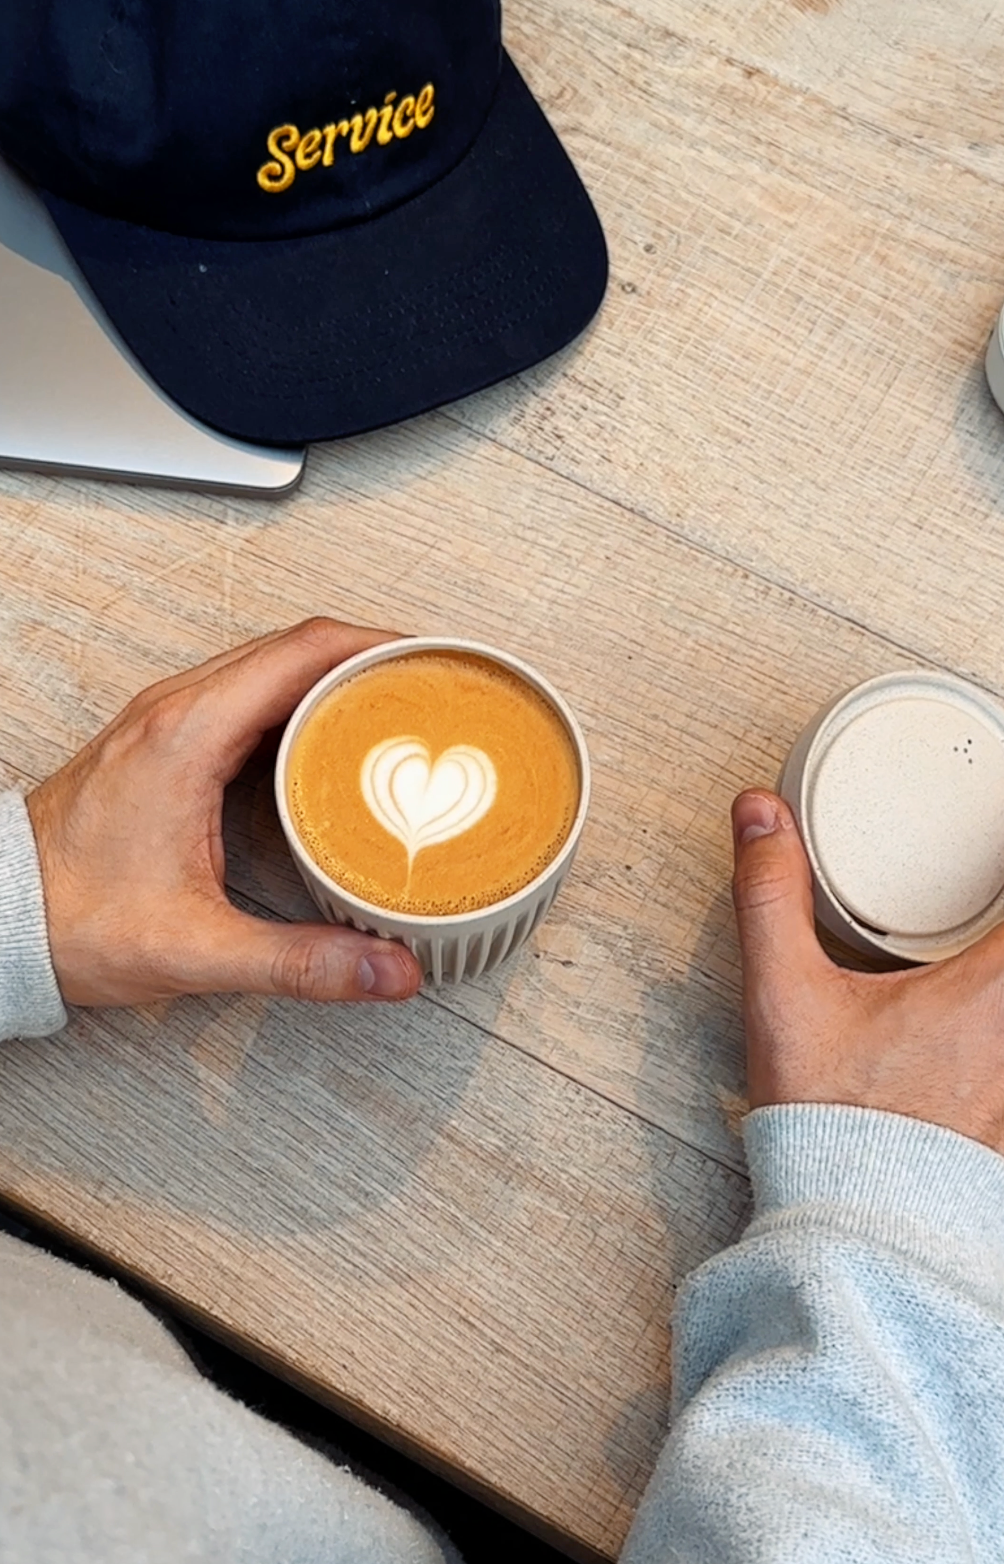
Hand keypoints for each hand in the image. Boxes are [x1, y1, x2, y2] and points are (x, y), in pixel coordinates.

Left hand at [27, 619, 422, 1007]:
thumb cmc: (73, 919)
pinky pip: (248, 695)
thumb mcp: (197, 948)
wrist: (1, 917)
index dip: (379, 644)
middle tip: (435, 685)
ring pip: (270, 667)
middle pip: (295, 647)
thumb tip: (386, 970)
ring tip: (397, 706)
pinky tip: (330, 741)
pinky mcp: (167, 744)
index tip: (433, 659)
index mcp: (188, 735)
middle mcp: (177, 711)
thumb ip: (299, 962)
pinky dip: (301, 702)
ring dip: (335, 675)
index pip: (302, 651)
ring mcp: (169, 722)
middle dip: (373, 656)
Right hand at [731, 789, 1003, 1154]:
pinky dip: (993, 1019)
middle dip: (995, 916)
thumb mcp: (786, 997)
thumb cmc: (833, 1121)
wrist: (858, 1225)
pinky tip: (972, 1021)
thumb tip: (761, 816)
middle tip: (978, 896)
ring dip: (995, 962)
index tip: (981, 841)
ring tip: (975, 934)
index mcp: (990, 986)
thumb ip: (771, 897)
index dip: (999, 876)